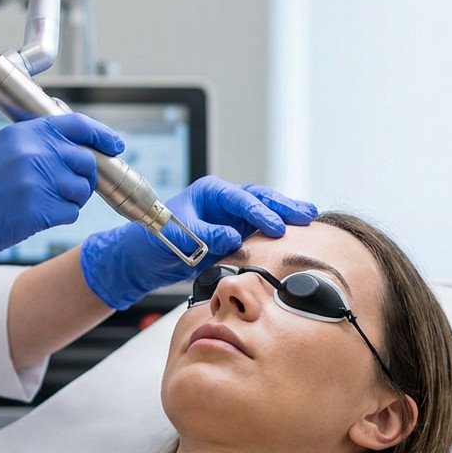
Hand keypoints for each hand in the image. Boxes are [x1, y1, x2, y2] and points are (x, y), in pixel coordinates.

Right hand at [0, 113, 123, 304]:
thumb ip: (34, 145)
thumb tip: (74, 151)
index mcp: (23, 133)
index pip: (76, 125)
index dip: (101, 135)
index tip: (115, 146)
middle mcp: (33, 152)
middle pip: (86, 161)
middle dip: (84, 177)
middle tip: (68, 189)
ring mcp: (36, 181)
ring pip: (81, 190)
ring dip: (70, 200)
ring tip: (41, 204)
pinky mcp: (37, 210)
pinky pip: (69, 213)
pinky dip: (59, 217)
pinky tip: (34, 217)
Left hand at [80, 176, 316, 309]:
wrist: (142, 259)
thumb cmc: (152, 240)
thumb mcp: (175, 236)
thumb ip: (205, 235)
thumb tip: (235, 237)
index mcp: (210, 192)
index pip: (241, 200)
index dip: (261, 214)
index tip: (278, 227)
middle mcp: (223, 201)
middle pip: (259, 199)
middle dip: (283, 206)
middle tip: (306, 214)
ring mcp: (230, 216)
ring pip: (263, 212)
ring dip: (285, 214)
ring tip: (309, 217)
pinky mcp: (233, 233)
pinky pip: (258, 230)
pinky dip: (275, 231)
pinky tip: (295, 234)